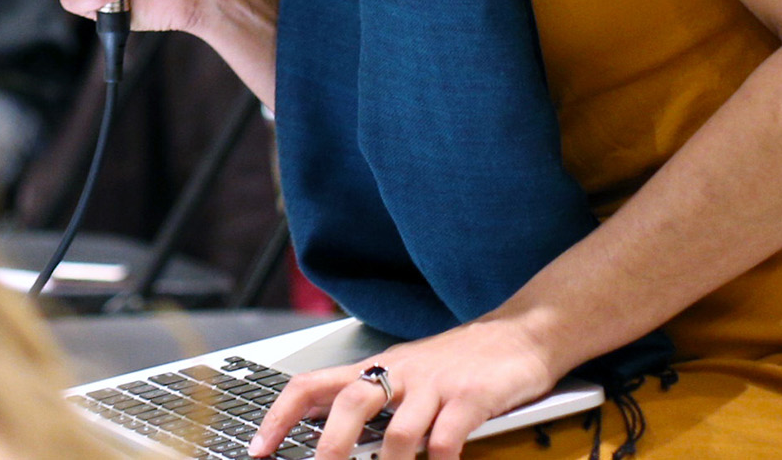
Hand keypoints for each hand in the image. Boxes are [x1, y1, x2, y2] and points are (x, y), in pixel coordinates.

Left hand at [250, 318, 559, 458]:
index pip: (311, 384)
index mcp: (375, 367)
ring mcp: (435, 384)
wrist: (522, 333)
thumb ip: (374, 400)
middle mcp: (399, 372)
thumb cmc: (460, 361)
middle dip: (331, 448)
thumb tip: (332, 435)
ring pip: (399, 432)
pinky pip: (446, 438)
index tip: (259, 447)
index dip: (279, 415)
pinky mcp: (472, 397)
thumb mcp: (407, 373)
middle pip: (349, 405)